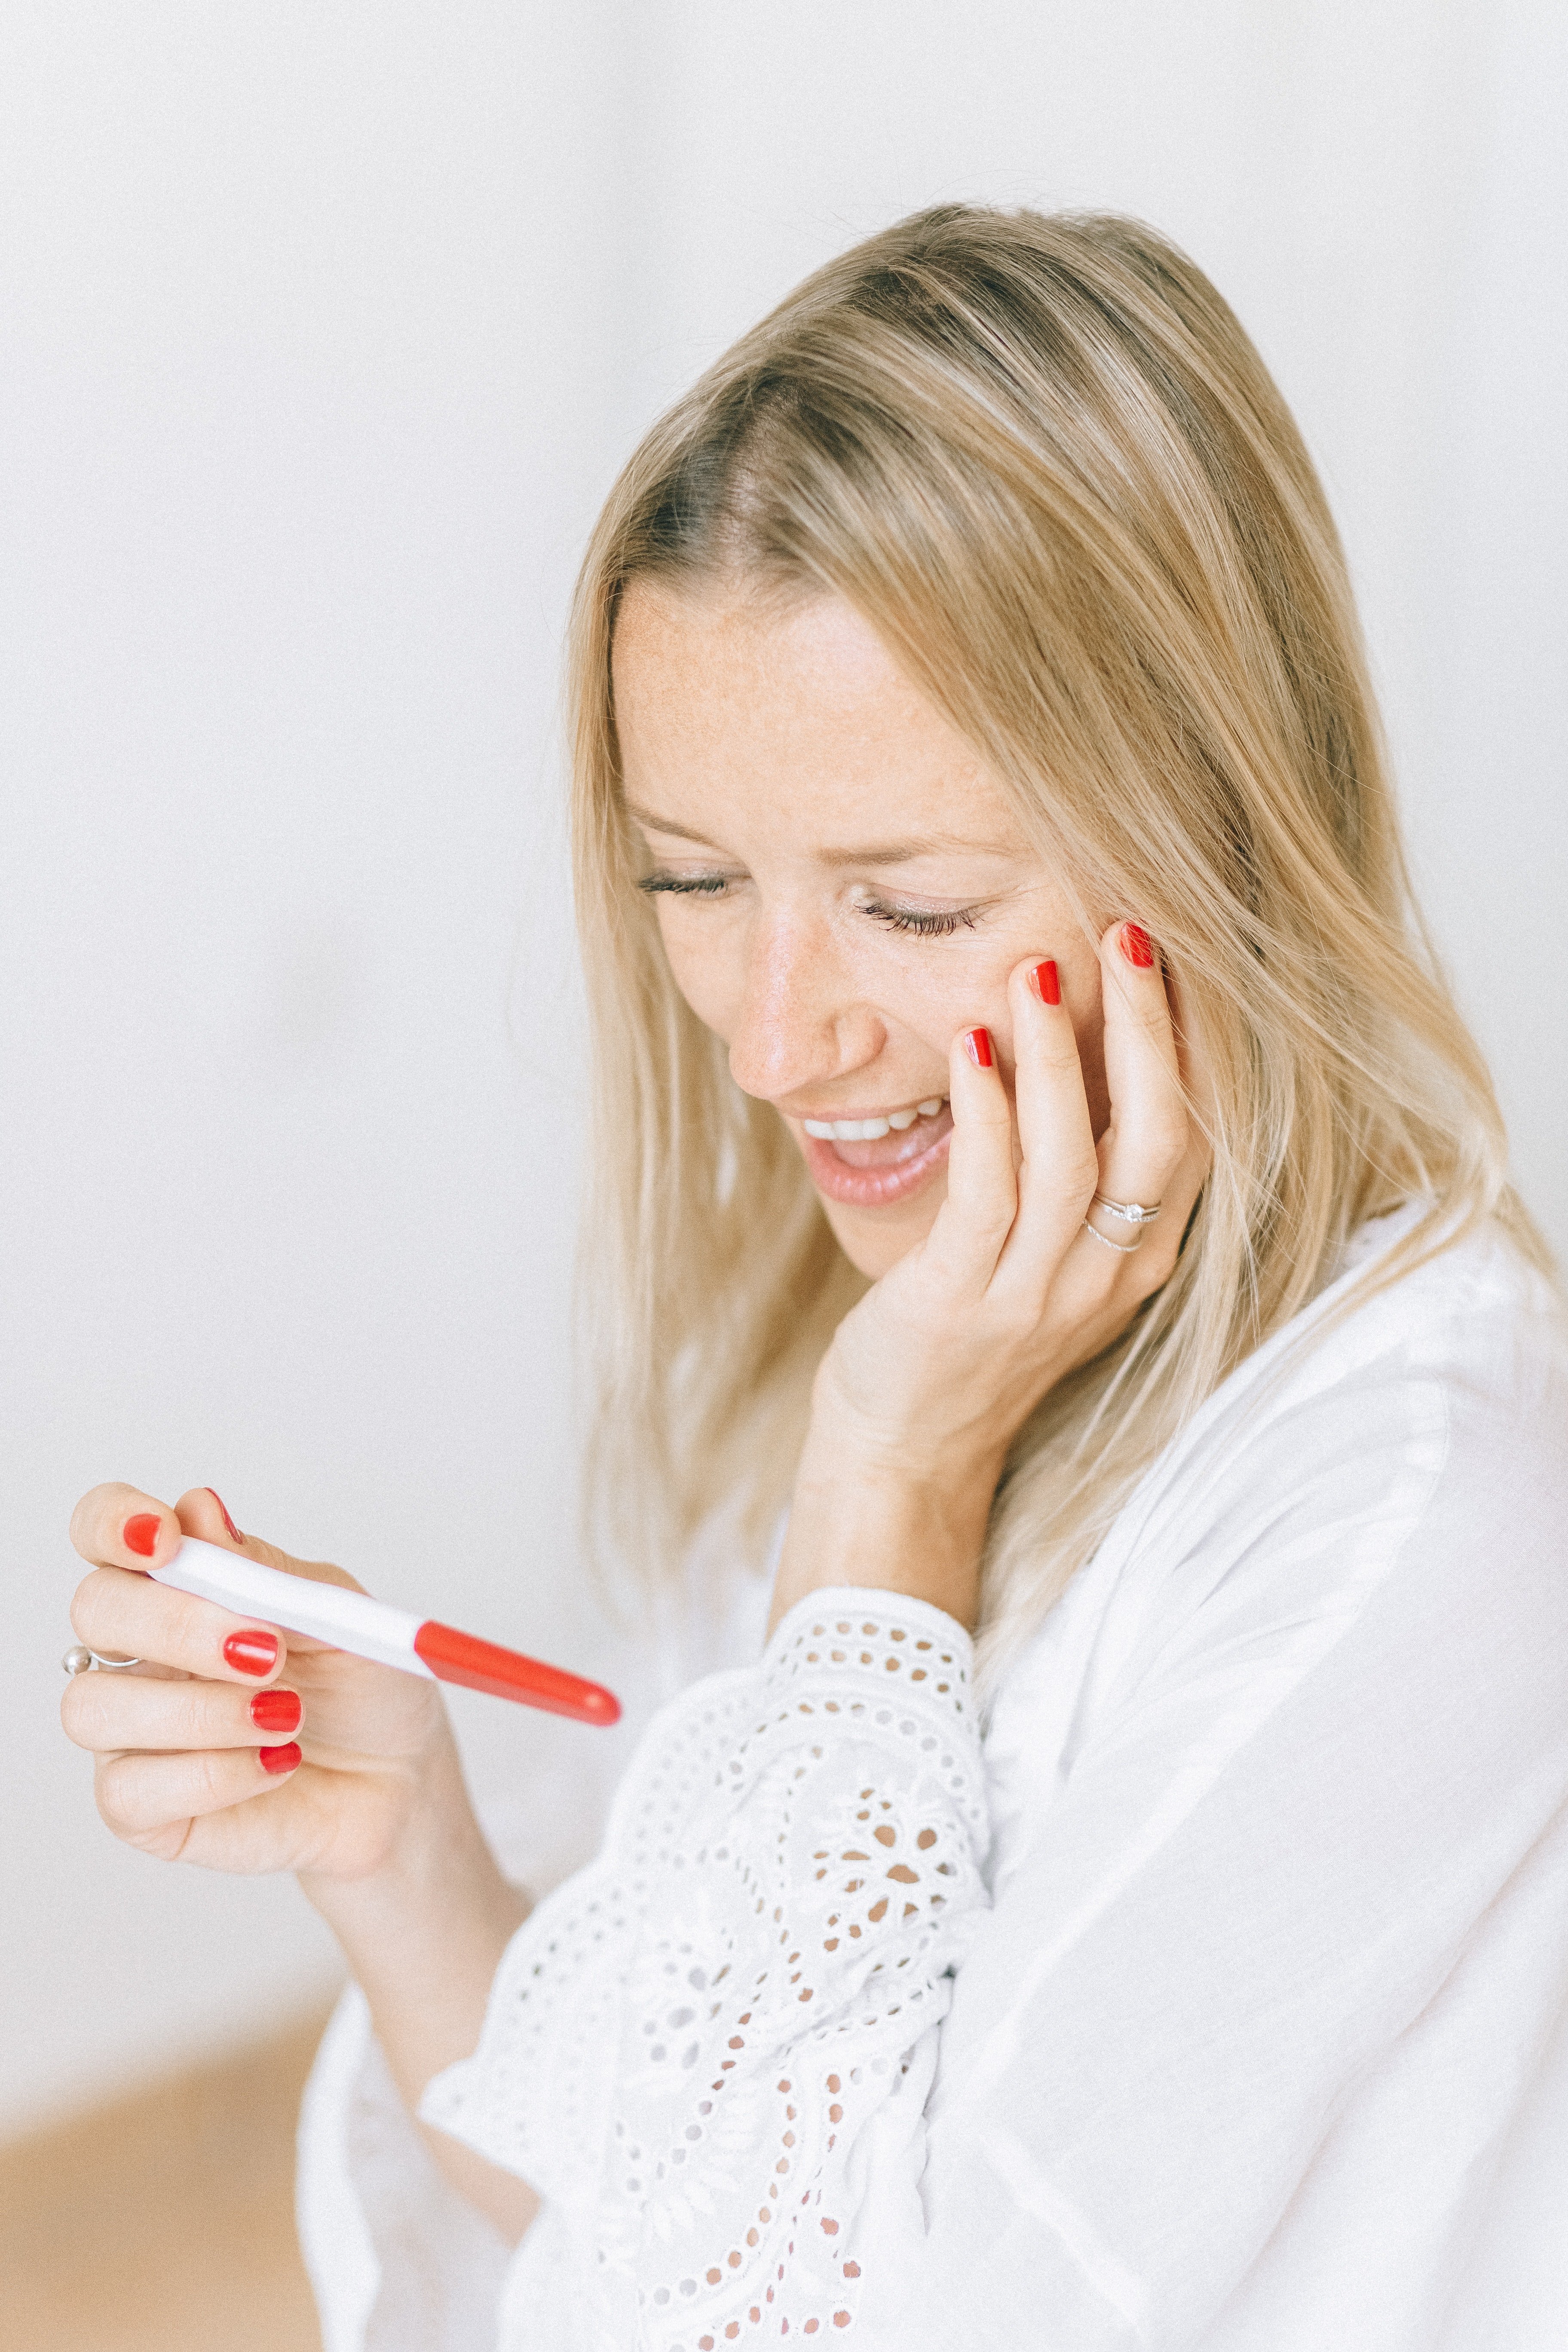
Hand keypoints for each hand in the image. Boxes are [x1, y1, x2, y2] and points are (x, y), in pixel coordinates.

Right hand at [63, 1482, 448, 1879]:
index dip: (112, 1522)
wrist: (400, 1779)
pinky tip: (276, 1764)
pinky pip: (127, 1791)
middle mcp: (139, 1652)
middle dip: (177, 1624)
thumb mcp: (335, 1615)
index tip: (165, 1538)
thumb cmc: (363, 1688)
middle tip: (265, 1650)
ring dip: (201, 1710)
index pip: (102, 1531)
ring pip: (93, 1707)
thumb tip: (200, 1511)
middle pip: (94, 1609)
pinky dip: (215, 1775)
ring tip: (287, 1713)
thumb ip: (262, 1571)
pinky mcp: (141, 1808)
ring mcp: (130, 1731)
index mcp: (178, 1587)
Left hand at [771, 924, 1207, 1631]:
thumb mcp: (1051, 1255)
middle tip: (1127, 932)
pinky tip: (974, 1051)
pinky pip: (987, 1196)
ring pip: (1071, 1159)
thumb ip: (1077, 1173)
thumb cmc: (972, 1331)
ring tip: (1034, 971)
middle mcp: (1105, 1274)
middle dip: (1145, 1030)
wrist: (908, 1447)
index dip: (1188, 1042)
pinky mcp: (960, 1303)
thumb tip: (1077, 1048)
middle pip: (1154, 1136)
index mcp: (1138, 1258)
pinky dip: (986, 1116)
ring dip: (1056, 1057)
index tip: (1170, 952)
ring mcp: (1036, 1293)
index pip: (1190, 1135)